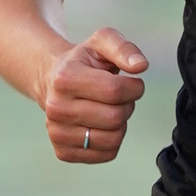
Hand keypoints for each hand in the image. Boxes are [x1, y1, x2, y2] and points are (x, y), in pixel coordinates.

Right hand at [42, 25, 148, 164]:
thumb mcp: (102, 42)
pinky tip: (101, 125)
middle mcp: (56, 108)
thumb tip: (141, 65)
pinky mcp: (63, 152)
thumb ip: (124, 48)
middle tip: (118, 97)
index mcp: (64, 78)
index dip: (134, 87)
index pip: (115, 91)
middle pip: (115, 117)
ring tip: (110, 109)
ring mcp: (57, 133)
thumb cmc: (84, 61)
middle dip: (127, 105)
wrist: (54, 81)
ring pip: (113, 139)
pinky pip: (107, 154)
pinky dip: (113, 141)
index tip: (131, 82)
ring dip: (121, 124)